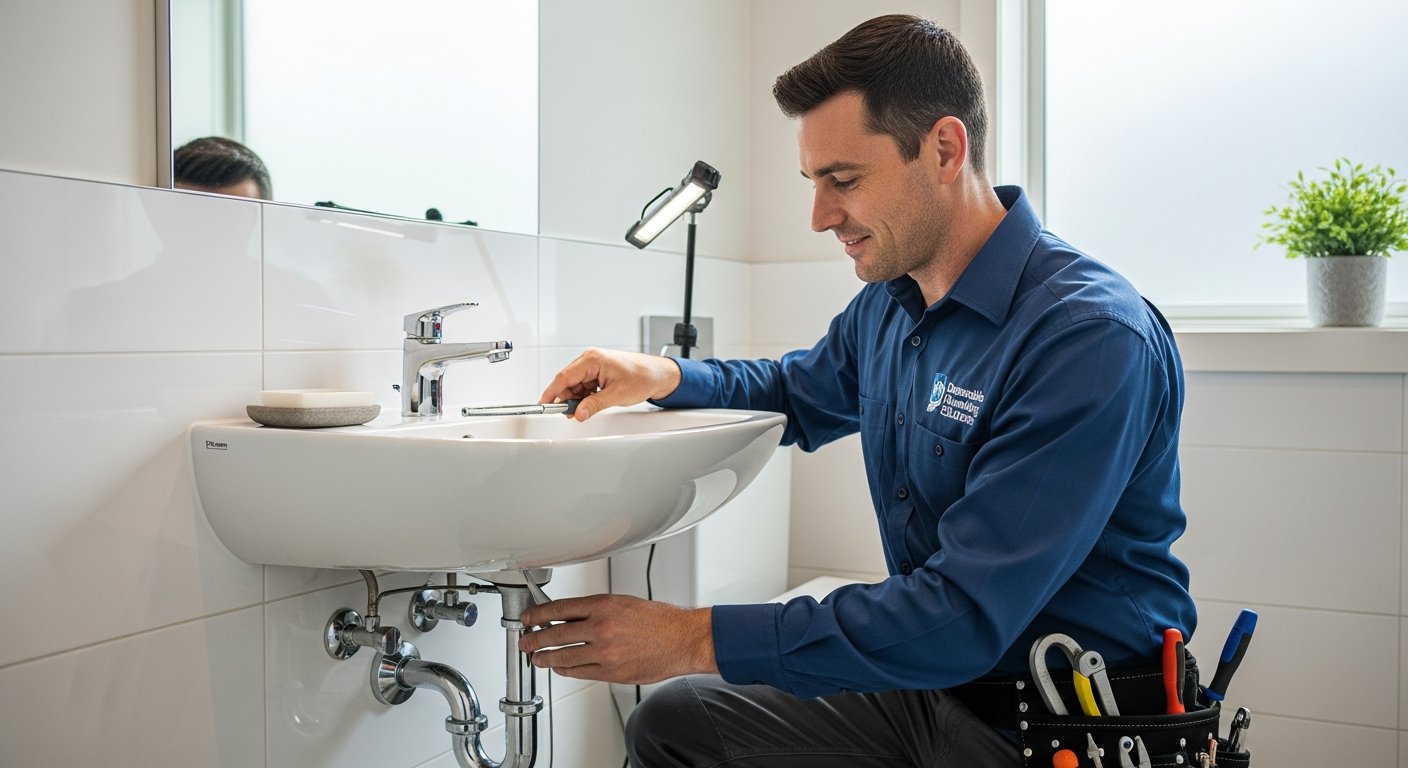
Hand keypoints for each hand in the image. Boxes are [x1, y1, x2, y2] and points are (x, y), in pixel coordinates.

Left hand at [518, 594, 716, 684]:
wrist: (682, 639)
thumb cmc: (659, 621)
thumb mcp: (623, 603)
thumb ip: (595, 610)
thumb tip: (569, 616)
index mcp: (603, 606)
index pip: (559, 609)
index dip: (537, 614)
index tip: (528, 618)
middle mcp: (601, 628)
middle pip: (555, 635)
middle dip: (534, 639)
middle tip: (524, 641)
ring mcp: (605, 653)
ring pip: (563, 657)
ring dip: (545, 658)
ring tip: (536, 658)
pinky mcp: (611, 672)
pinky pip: (579, 672)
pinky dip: (566, 670)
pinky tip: (560, 668)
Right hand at [538, 348, 681, 421]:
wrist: (658, 374)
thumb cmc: (642, 377)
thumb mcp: (616, 395)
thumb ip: (594, 405)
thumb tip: (578, 413)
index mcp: (592, 359)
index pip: (564, 377)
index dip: (551, 392)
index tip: (544, 405)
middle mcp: (590, 359)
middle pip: (567, 381)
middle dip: (566, 398)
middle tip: (569, 413)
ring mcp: (594, 365)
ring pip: (575, 385)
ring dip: (577, 399)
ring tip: (584, 410)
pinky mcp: (598, 372)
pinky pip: (584, 385)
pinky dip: (584, 396)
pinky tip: (589, 404)